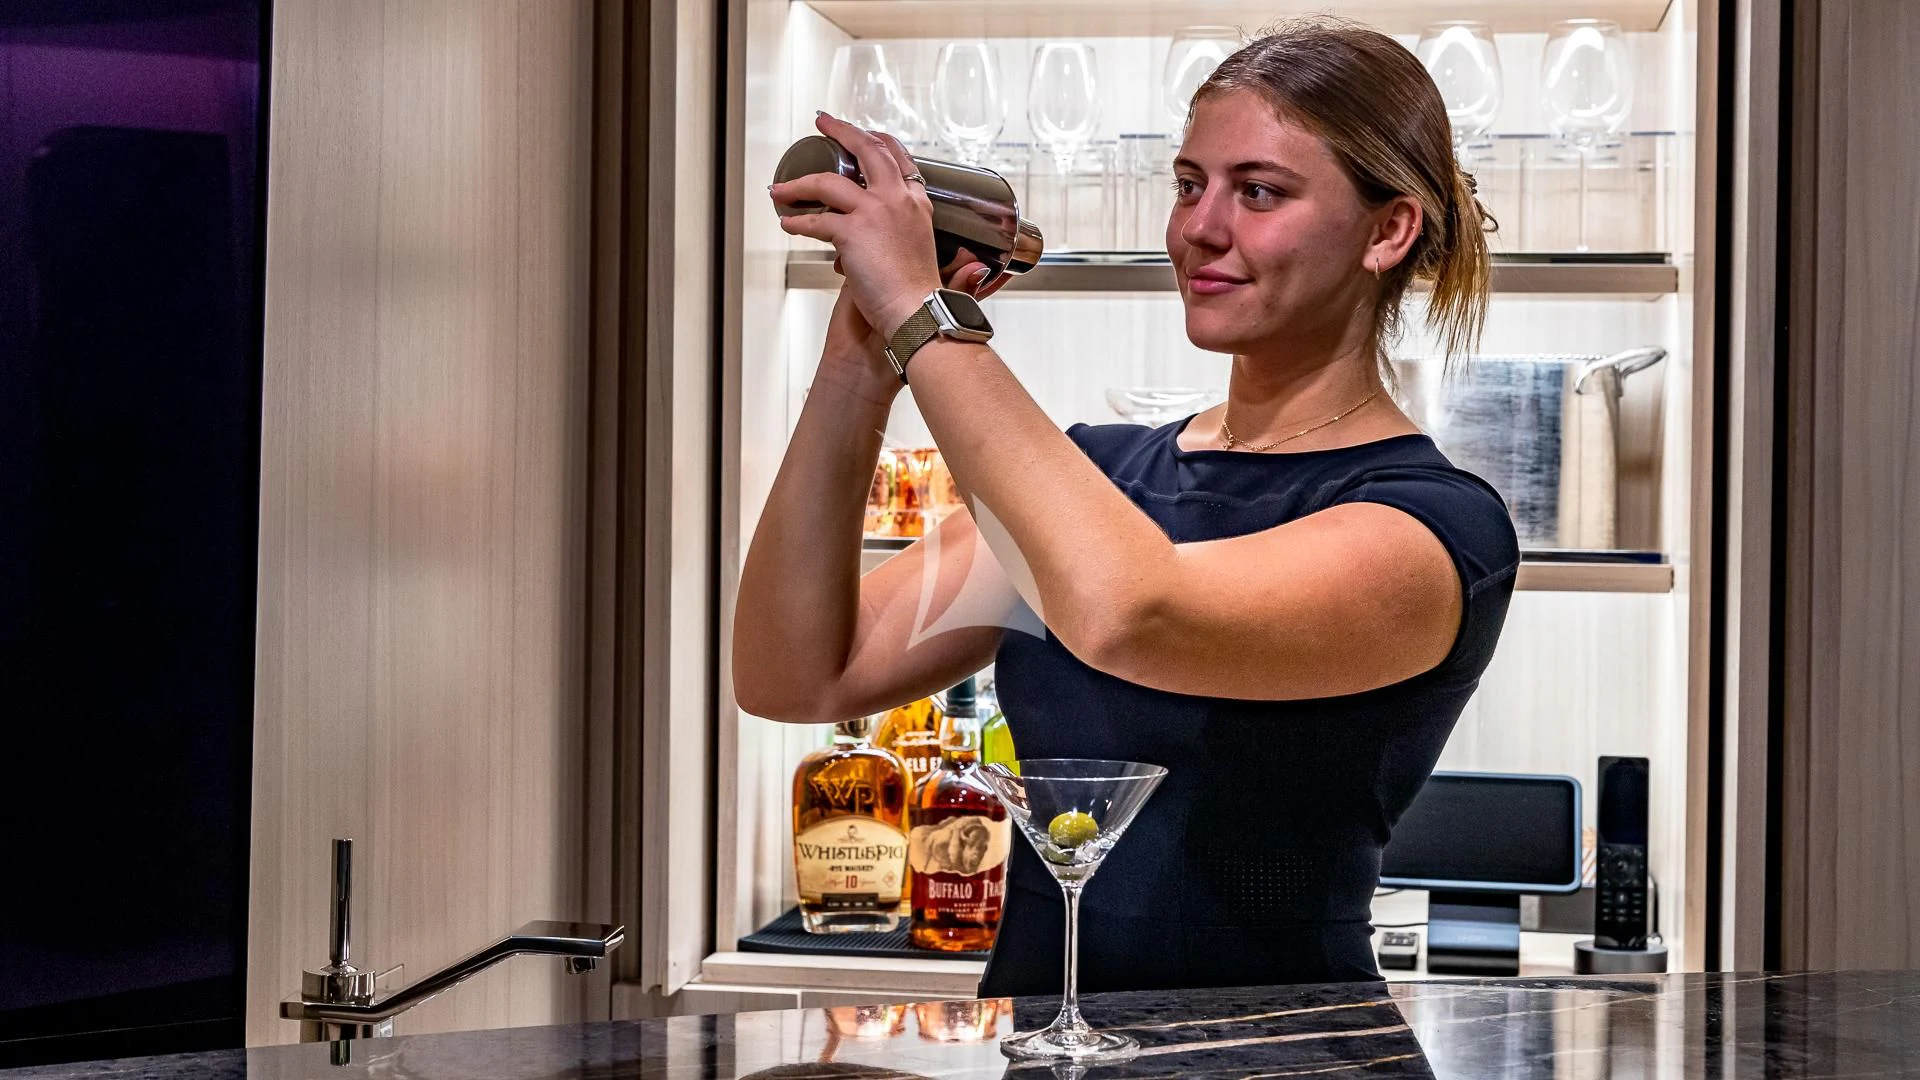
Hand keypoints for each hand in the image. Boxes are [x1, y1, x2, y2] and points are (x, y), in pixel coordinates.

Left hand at [770, 113, 943, 336]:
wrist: (919, 312)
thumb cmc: (919, 293)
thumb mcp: (924, 253)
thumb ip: (906, 237)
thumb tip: (888, 242)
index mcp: (917, 203)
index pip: (898, 158)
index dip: (877, 141)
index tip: (864, 134)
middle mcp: (897, 200)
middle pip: (867, 150)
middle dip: (842, 130)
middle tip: (824, 122)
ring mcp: (875, 212)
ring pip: (829, 182)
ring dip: (800, 183)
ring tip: (782, 188)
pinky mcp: (853, 232)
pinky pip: (816, 221)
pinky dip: (797, 223)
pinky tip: (788, 224)